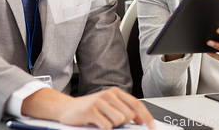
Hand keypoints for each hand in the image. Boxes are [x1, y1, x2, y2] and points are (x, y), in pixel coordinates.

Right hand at [21, 87, 155, 129]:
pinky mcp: (91, 110)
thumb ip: (123, 110)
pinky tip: (96, 124)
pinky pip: (107, 126)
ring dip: (112, 126)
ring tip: (102, 122)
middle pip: (129, 115)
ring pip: (119, 120)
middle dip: (123, 123)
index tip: (152, 127)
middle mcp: (109, 94)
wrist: (66, 108)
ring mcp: (100, 101)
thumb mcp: (108, 106)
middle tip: (111, 122)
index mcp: (115, 92)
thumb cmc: (89, 108)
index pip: (136, 104)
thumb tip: (140, 121)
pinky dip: (103, 128)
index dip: (146, 117)